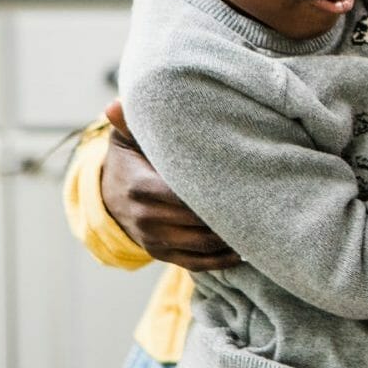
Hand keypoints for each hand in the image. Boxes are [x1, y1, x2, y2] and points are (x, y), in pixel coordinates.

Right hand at [101, 100, 240, 270]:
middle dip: (229, 213)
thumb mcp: (128, 139)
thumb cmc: (129, 159)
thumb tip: (115, 104)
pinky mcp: (162, 254)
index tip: (244, 180)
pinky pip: (196, 263)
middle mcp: (146, 218)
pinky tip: (243, 248)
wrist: (107, 196)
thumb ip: (130, 122)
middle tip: (259, 200)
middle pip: (199, 221)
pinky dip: (222, 260)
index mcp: (140, 187)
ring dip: (231, 237)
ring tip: (257, 222)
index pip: (185, 195)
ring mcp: (153, 240)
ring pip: (202, 245)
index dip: (216, 191)